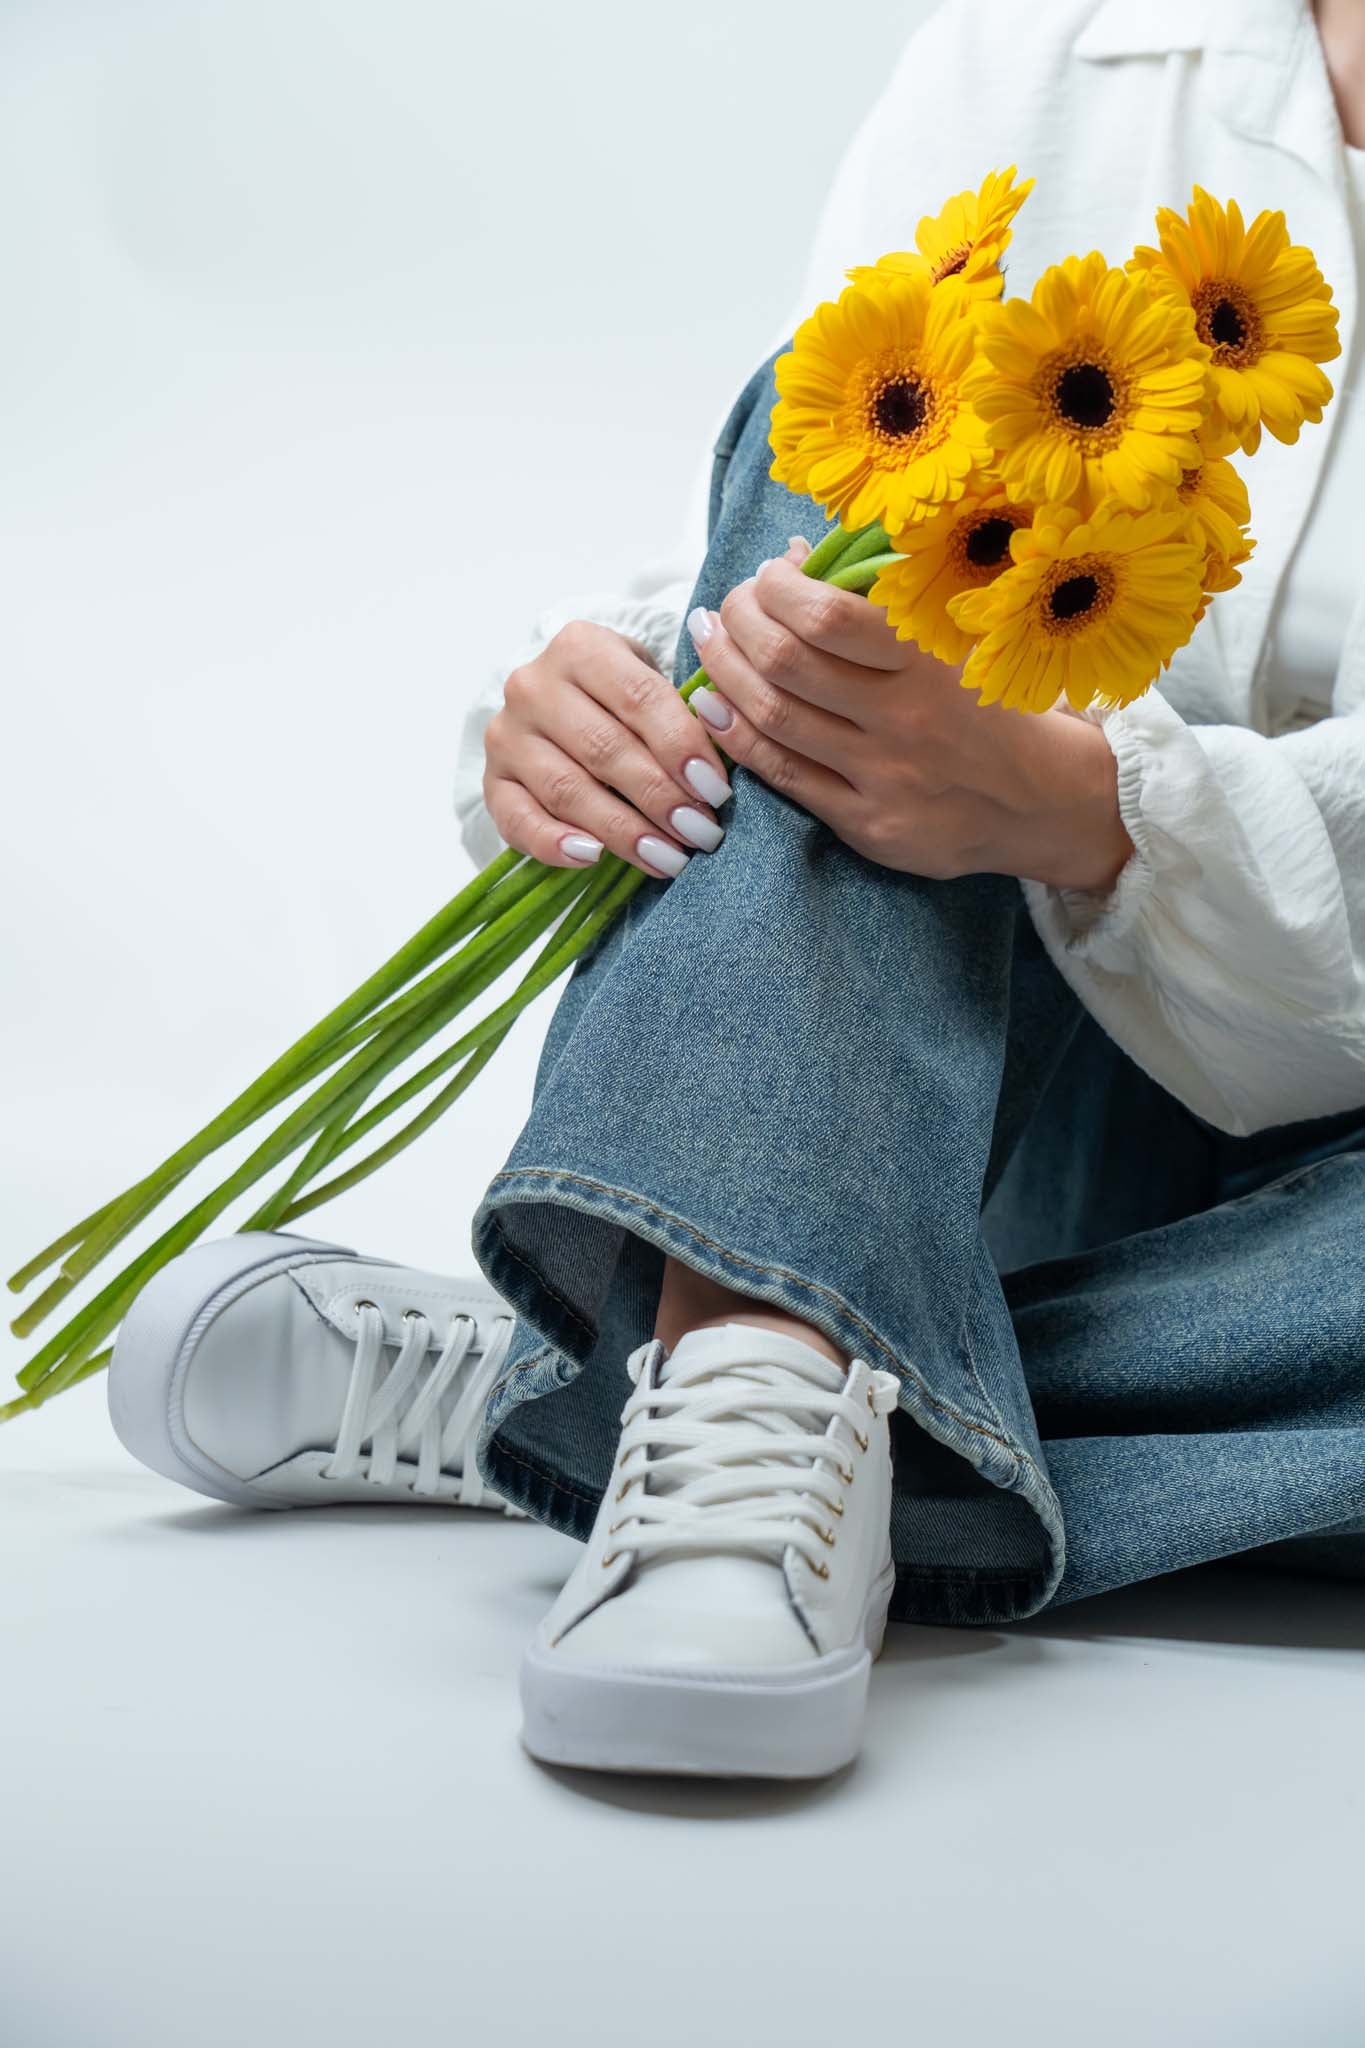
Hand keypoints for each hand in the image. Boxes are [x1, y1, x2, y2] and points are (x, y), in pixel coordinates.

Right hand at [484, 621, 732, 878]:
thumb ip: (679, 713)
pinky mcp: (491, 780)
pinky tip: (594, 859)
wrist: (556, 701)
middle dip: (660, 797)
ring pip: (567, 790)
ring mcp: (506, 734)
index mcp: (580, 646)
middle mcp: (533, 685)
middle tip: (701, 833)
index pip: (639, 698)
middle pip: (604, 749)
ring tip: (669, 859)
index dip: (681, 748)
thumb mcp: (649, 681)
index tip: (716, 791)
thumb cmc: (619, 697)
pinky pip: (518, 820)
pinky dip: (555, 844)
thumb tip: (717, 774)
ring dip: (623, 831)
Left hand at [687, 542, 1133, 892]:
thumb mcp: (953, 642)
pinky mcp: (868, 826)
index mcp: (928, 661)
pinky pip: (783, 777)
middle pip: (785, 663)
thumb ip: (878, 602)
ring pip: (773, 719)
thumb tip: (797, 557)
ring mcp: (883, 778)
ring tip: (709, 643)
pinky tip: (715, 709)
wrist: (1045, 801)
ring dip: (724, 674)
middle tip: (725, 607)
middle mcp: (905, 720)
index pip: (826, 614)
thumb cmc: (987, 706)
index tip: (767, 575)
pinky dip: (737, 737)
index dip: (776, 587)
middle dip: (738, 623)